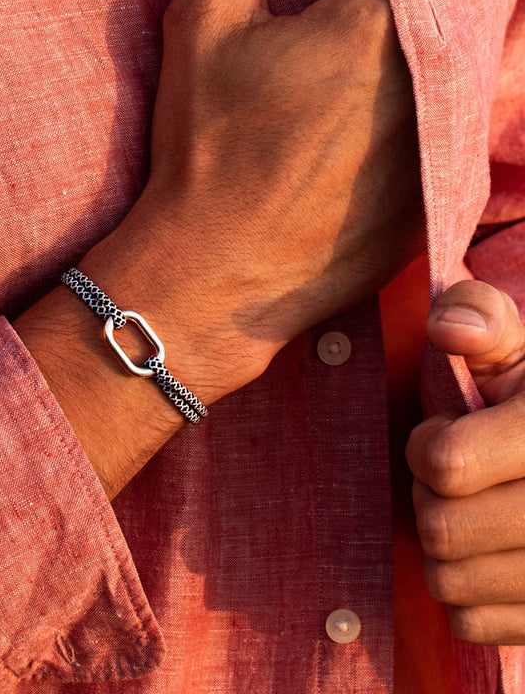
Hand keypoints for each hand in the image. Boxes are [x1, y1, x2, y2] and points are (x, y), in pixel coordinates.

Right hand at [84, 0, 423, 400]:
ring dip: (398, 71)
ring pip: (439, 73)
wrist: (214, 272)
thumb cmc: (203, 149)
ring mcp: (441, 145)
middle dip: (376, 15)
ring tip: (331, 107)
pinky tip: (350, 153)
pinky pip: (442, 137)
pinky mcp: (435, 198)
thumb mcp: (203, 25)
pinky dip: (410, 128)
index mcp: (376, 21)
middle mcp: (430, 79)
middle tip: (317, 60)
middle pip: (423, 9)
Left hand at [407, 280, 524, 643]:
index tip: (446, 430)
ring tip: (475, 512)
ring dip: (444, 546)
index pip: (446, 463)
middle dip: (430, 496)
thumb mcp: (520, 348)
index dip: (427, 443)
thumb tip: (448, 327)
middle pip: (442, 530)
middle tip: (454, 477)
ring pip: (450, 582)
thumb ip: (481, 318)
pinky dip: (465, 593)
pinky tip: (490, 554)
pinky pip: (470, 623)